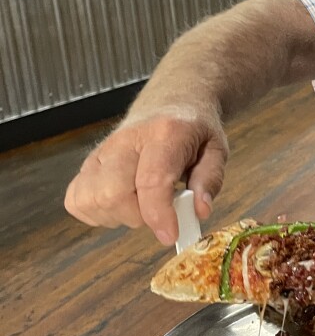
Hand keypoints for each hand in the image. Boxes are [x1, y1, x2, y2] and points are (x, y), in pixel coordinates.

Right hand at [64, 113, 227, 245]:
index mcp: (165, 133)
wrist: (171, 100)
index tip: (170, 235)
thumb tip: (199, 211)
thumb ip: (209, 180)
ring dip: (117, 216)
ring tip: (141, 204)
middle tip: (160, 211)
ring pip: (90, 200)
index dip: (158, 214)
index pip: (151, 180)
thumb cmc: (193, 127)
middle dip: (138, 217)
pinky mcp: (88, 163)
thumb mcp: (216, 148)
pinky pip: (76, 200)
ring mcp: (102, 150)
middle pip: (112, 194)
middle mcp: (127, 140)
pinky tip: (120, 204)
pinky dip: (96, 212)